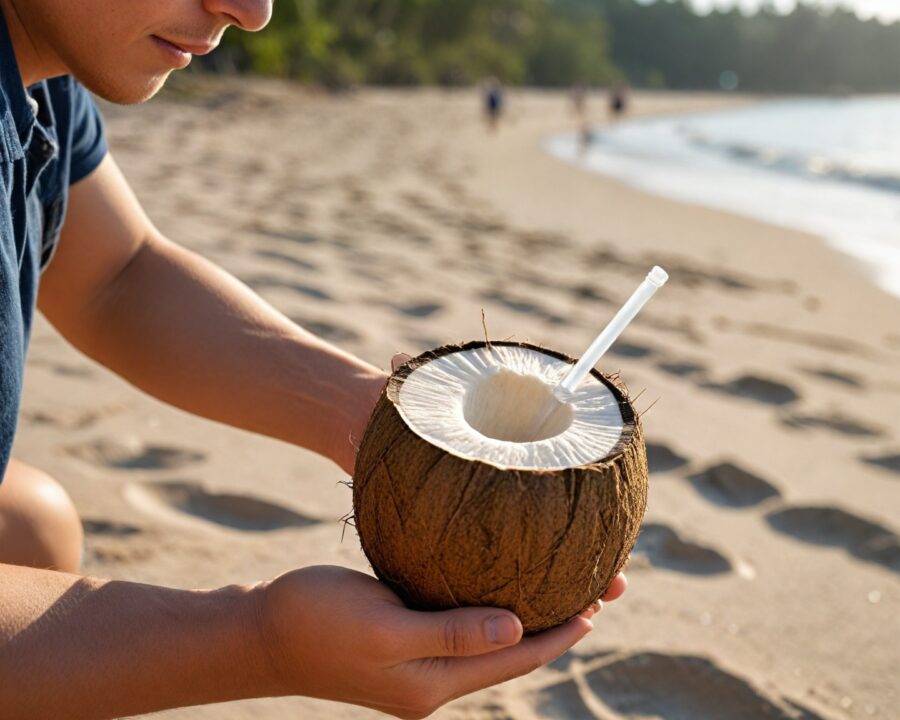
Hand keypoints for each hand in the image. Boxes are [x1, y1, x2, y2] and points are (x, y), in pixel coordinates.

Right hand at [257, 566, 625, 718]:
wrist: (262, 633)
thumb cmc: (318, 622)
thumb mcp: (384, 628)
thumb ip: (450, 634)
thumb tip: (517, 627)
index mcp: (433, 683)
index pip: (513, 659)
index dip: (558, 634)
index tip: (598, 606)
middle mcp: (433, 679)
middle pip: (509, 652)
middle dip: (555, 624)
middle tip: (597, 590)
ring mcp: (418, 664)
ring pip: (489, 639)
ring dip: (526, 615)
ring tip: (562, 587)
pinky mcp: (404, 641)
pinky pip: (461, 627)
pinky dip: (489, 610)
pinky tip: (500, 585)